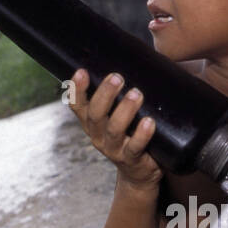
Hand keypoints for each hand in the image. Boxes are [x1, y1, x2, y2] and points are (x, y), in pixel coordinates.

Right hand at [67, 68, 160, 190]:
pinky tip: (149, 122)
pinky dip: (142, 134)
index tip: (82, 71)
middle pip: (95, 114)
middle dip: (105, 94)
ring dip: (125, 110)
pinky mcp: (131, 159)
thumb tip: (134, 56)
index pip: (77, 104)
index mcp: (91, 122)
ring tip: (136, 94)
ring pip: (114, 129)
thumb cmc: (130, 133)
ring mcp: (113, 148)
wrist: (139, 172)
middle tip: (118, 77)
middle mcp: (98, 135)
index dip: (77, 89)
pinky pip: (135, 147)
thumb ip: (120, 93)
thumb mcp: (119, 114)